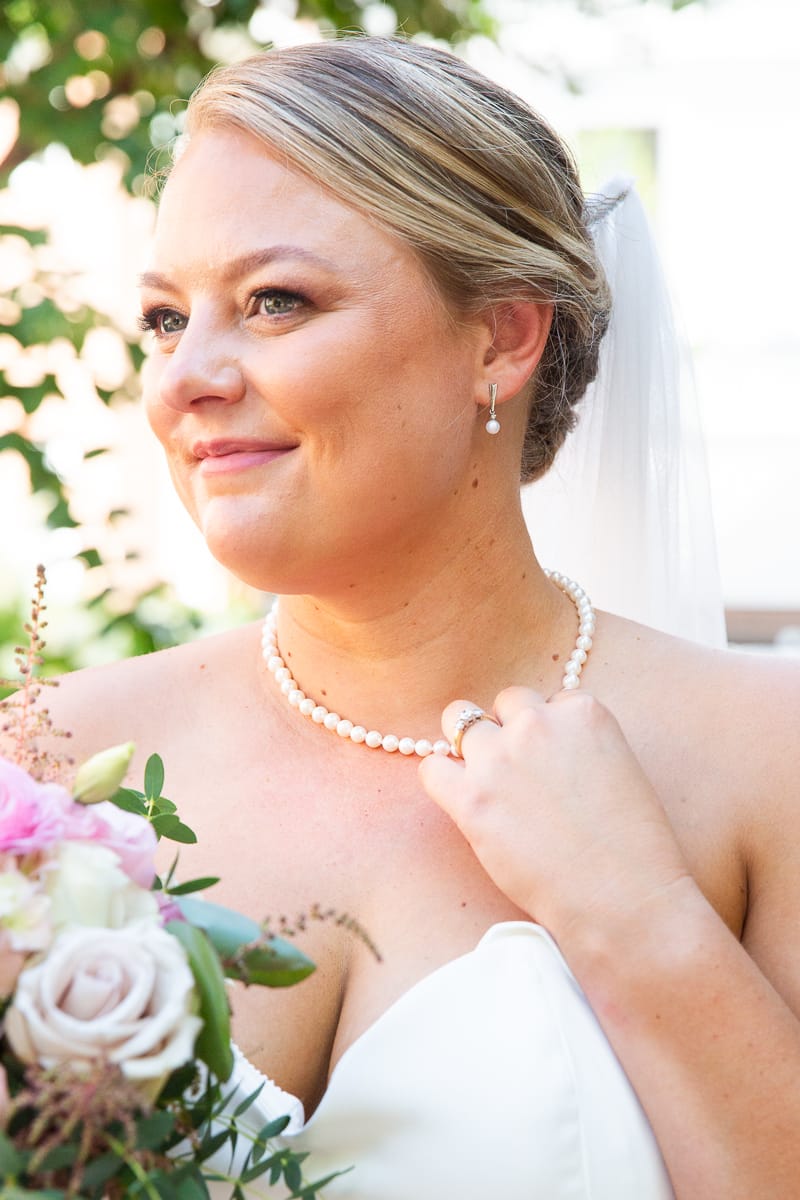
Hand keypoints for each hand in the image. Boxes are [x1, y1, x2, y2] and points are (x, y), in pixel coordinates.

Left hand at [419, 687, 690, 938]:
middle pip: (506, 702)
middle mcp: (538, 724)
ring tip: (487, 782)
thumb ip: (578, 745)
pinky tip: (462, 801)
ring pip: (459, 720)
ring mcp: (500, 758)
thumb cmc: (631, 847)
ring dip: (470, 745)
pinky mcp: (471, 798)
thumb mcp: (619, 769)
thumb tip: (542, 750)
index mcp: (583, 712)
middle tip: (519, 771)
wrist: (622, 900)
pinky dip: (442, 780)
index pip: (549, 701)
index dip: (548, 733)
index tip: (553, 764)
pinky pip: (432, 768)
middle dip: (509, 729)